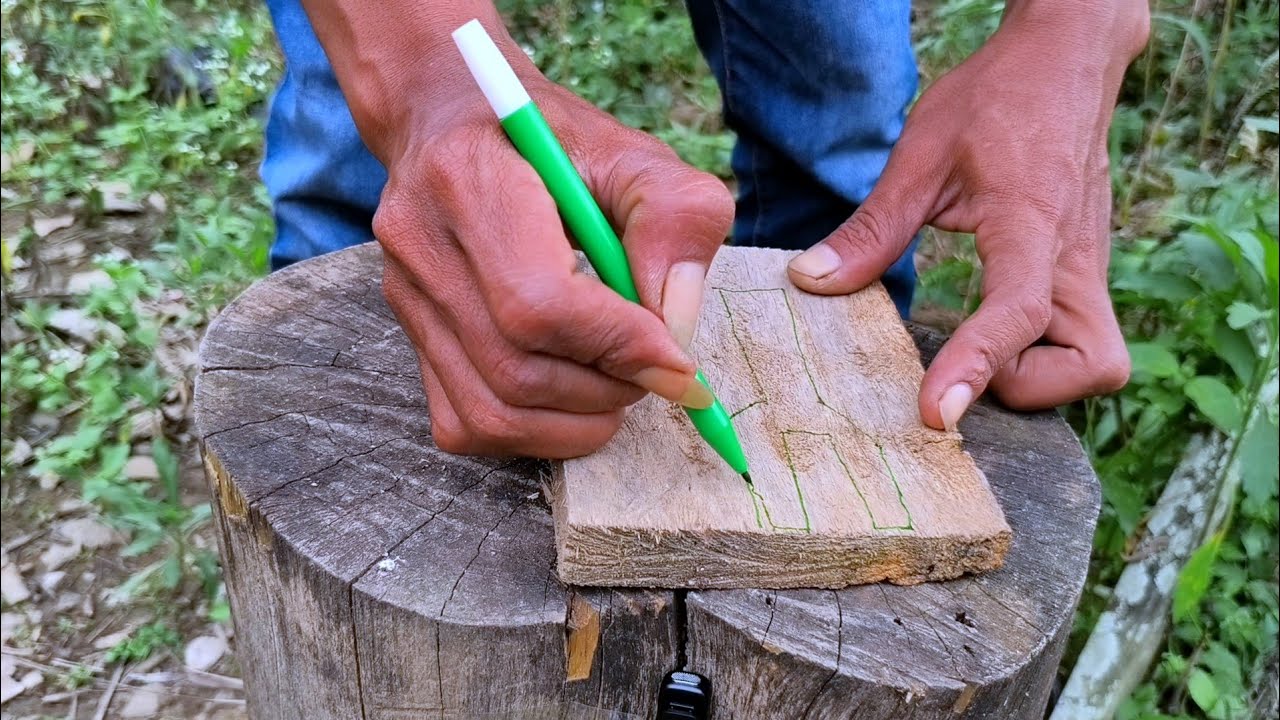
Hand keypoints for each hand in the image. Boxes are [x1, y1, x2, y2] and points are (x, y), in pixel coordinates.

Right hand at [303, 8, 732, 455]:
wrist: (454, 123)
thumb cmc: (553, 141)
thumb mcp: (633, 154)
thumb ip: (674, 220)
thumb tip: (676, 326)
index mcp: (468, 179)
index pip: (537, 302)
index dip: (618, 344)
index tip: (679, 360)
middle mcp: (420, 244)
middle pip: (516, 369)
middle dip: (607, 388)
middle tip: (656, 369)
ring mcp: (406, 298)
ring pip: (491, 412)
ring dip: (577, 421)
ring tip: (619, 382)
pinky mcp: (409, 337)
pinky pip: (467, 424)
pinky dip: (536, 431)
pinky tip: (573, 396)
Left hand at [786, 0, 1148, 430]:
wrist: (1067, 59)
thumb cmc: (996, 101)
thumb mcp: (921, 158)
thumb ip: (872, 229)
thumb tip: (812, 281)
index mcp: (1031, 224)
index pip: (1017, 311)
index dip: (977, 366)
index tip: (937, 414)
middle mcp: (1075, 259)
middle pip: (1097, 367)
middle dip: (1032, 388)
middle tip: (966, 362)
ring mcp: (1089, 269)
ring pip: (1100, 363)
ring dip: (1041, 376)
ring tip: (977, 344)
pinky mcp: (1085, 273)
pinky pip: (1082, 341)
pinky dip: (1042, 356)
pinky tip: (992, 330)